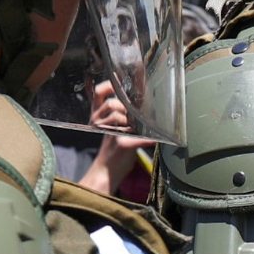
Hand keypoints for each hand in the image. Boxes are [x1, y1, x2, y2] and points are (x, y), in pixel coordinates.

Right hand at [82, 78, 154, 196]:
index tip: (119, 79)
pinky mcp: (122, 144)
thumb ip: (119, 114)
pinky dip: (150, 139)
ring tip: (133, 132)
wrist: (105, 173)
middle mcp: (99, 122)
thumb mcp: (110, 129)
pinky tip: (154, 140)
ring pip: (121, 116)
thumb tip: (139, 101)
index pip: (98, 93)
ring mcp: (109, 133)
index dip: (107, 84)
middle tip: (130, 119)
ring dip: (132, 123)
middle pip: (112, 103)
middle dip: (125, 108)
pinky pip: (141, 137)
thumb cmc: (112, 150)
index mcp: (98, 117)